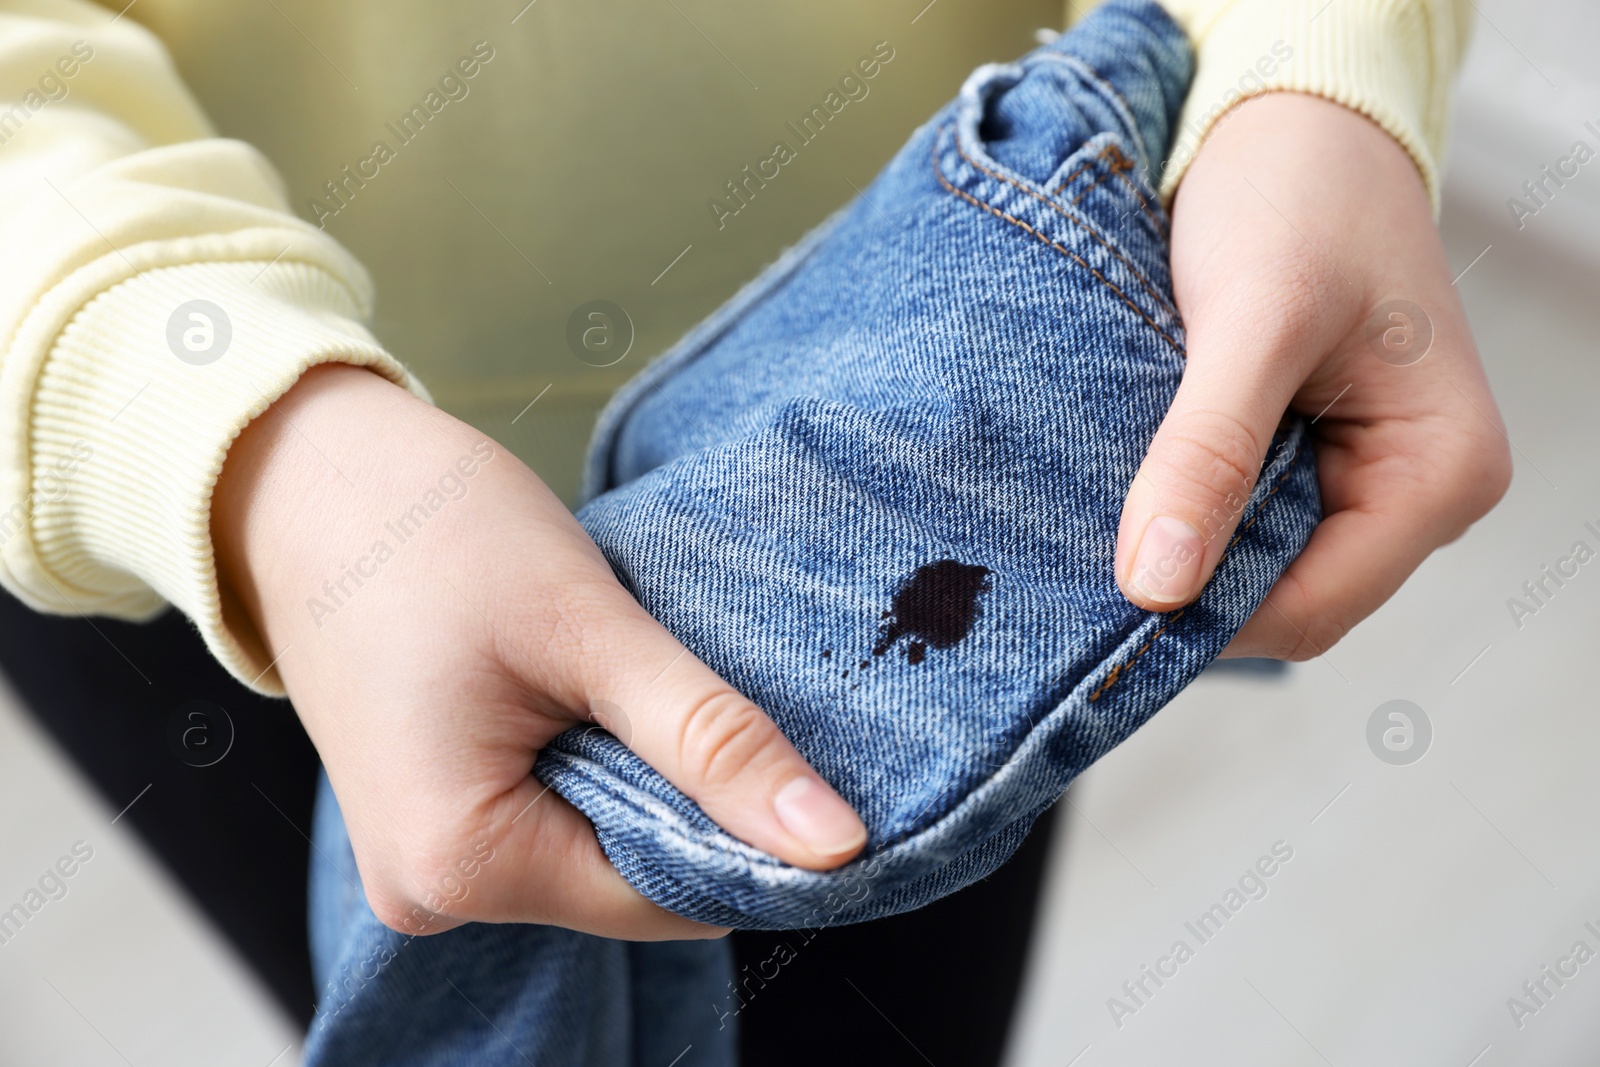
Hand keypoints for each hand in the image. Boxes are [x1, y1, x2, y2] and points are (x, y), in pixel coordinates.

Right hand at [213, 364, 866, 939]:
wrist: (307, 477)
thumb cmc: (431, 534)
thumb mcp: (590, 632)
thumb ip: (712, 743)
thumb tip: (834, 844)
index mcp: (461, 863)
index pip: (669, 898)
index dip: (753, 837)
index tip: (813, 765)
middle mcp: (433, 890)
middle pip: (634, 879)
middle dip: (697, 799)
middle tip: (726, 689)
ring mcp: (426, 858)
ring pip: (602, 844)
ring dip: (651, 775)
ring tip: (647, 678)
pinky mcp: (436, 814)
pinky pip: (558, 814)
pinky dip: (605, 762)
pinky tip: (605, 694)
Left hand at [1115, 93, 1511, 657]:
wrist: (1292, 122)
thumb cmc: (1299, 194)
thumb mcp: (1255, 318)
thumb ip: (1210, 451)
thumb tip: (1157, 583)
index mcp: (1441, 472)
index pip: (1313, 609)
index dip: (1207, 619)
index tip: (1103, 599)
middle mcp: (1414, 491)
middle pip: (1286, 600)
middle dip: (1189, 585)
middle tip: (1083, 561)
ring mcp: (1362, 478)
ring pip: (1255, 565)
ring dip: (1180, 547)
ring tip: (1100, 517)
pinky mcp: (1311, 456)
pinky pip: (1239, 517)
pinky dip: (1181, 509)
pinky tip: (1125, 490)